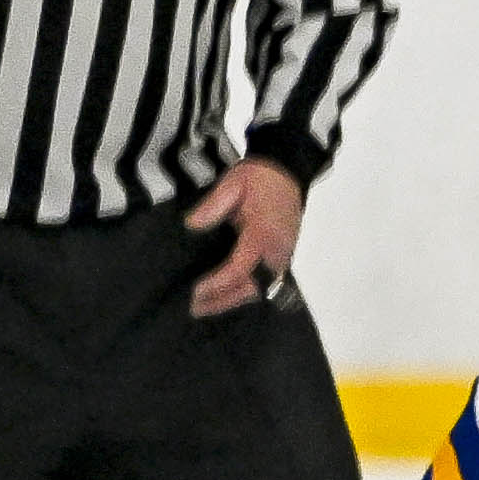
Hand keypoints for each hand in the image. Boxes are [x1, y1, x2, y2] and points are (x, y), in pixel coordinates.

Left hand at [185, 159, 303, 317]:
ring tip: (205, 307)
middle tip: (193, 308)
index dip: (217, 283)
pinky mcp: (281, 254)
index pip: (240, 268)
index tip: (195, 290)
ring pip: (259, 288)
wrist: (286, 170)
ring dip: (233, 299)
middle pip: (251, 287)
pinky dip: (244, 290)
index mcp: (263, 235)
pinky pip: (264, 280)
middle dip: (223, 300)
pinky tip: (225, 294)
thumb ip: (213, 206)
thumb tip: (192, 225)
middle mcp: (276, 251)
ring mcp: (281, 254)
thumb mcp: (232, 184)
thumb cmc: (259, 177)